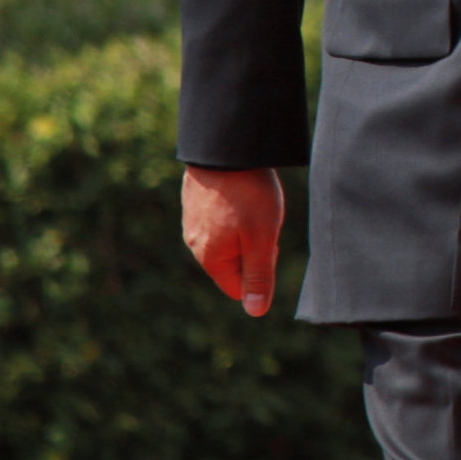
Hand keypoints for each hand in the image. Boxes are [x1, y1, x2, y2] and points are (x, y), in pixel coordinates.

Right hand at [182, 165, 284, 315]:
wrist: (225, 147)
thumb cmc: (247, 195)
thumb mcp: (262, 238)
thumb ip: (260, 276)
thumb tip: (255, 312)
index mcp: (210, 258)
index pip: (237, 286)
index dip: (261, 268)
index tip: (268, 241)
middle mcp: (195, 242)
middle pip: (234, 260)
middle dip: (254, 246)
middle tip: (265, 217)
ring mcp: (192, 219)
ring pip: (228, 235)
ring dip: (246, 224)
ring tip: (254, 199)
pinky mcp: (195, 198)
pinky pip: (220, 214)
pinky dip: (236, 206)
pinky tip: (244, 189)